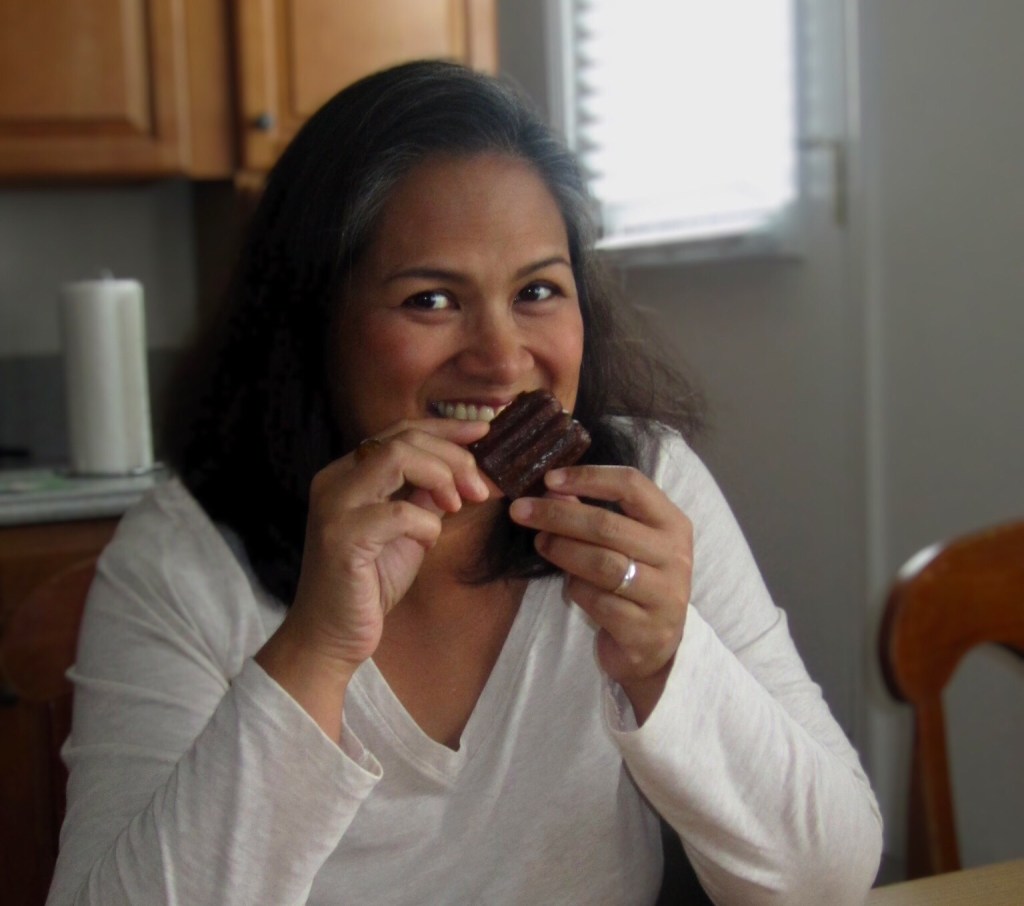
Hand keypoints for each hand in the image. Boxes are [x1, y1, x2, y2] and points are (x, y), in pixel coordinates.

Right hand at [284, 418, 490, 678]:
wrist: (331, 637)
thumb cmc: (369, 584)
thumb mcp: (407, 530)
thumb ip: (426, 496)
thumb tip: (463, 470)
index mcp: (347, 474)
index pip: (399, 431)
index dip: (444, 428)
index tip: (482, 432)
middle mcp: (334, 480)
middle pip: (402, 438)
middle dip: (452, 455)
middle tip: (478, 487)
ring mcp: (334, 506)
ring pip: (396, 457)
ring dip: (441, 475)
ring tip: (459, 504)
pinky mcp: (342, 536)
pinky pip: (398, 512)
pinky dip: (426, 522)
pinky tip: (429, 540)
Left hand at [509, 465, 692, 722]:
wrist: (655, 645)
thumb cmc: (634, 580)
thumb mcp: (622, 542)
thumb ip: (591, 513)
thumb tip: (551, 488)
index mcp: (672, 524)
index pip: (632, 485)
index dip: (588, 477)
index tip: (549, 479)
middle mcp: (675, 557)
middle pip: (608, 525)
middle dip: (558, 515)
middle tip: (521, 511)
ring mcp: (664, 595)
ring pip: (602, 563)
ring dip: (562, 550)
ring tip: (539, 543)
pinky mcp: (646, 629)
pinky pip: (599, 601)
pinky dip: (576, 589)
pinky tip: (568, 585)